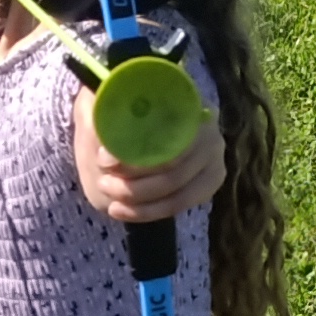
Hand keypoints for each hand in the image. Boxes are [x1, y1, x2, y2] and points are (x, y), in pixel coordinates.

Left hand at [73, 92, 222, 226]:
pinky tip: (120, 210)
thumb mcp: (107, 104)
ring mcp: (213, 160)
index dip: (137, 155)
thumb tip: (106, 153)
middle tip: (103, 183)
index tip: (103, 160)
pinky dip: (147, 212)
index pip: (170, 137)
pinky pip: (178, 205)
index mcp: (189, 103)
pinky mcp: (207, 184)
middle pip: (175, 170)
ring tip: (110, 199)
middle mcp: (210, 131)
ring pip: (177, 193)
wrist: (133, 121)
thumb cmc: (120, 108)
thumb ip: (105, 119)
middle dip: (134, 184)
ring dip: (138, 200)